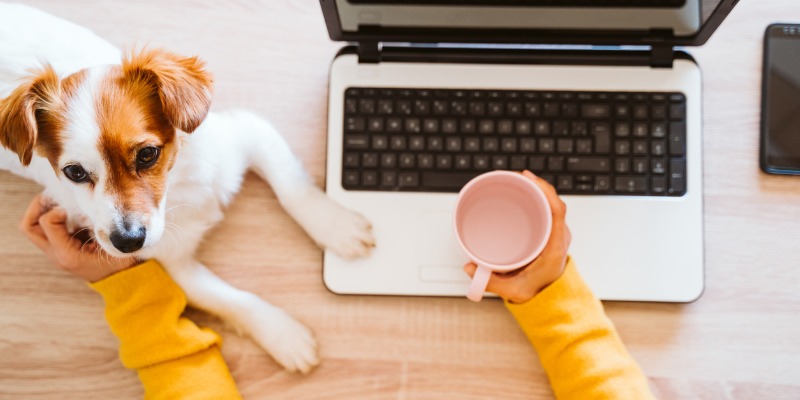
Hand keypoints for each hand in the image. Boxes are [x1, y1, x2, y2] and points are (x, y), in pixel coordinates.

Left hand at [19, 194, 137, 281]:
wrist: (123, 279)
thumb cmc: (121, 261)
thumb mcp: (111, 241)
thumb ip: (96, 224)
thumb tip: (84, 205)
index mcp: (67, 254)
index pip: (46, 221)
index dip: (58, 209)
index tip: (75, 208)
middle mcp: (56, 255)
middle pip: (29, 226)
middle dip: (40, 206)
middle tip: (57, 197)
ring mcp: (57, 253)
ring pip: (35, 228)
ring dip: (47, 212)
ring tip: (64, 203)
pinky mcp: (61, 249)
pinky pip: (48, 229)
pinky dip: (56, 217)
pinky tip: (73, 213)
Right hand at [464, 170, 571, 302]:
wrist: (551, 298)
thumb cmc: (536, 292)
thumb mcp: (514, 290)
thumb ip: (490, 282)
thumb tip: (469, 268)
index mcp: (554, 247)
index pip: (557, 212)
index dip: (545, 191)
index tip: (529, 179)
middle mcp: (558, 236)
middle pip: (553, 202)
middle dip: (536, 184)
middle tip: (516, 176)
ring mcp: (556, 233)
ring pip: (550, 204)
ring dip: (536, 190)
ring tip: (518, 180)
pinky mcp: (550, 232)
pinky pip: (547, 209)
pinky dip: (536, 198)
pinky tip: (522, 193)